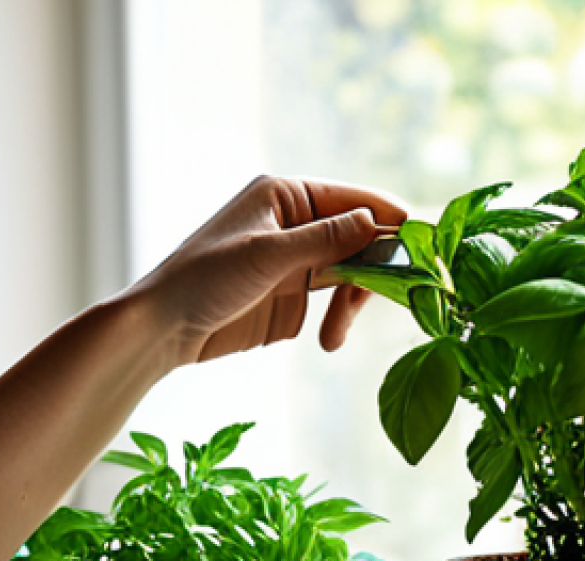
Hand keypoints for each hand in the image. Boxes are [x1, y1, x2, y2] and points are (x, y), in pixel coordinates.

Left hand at [130, 175, 406, 364]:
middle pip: (360, 240)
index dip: (388, 223)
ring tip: (334, 336)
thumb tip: (373, 221)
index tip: (418, 251)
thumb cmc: (203, 279)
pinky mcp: (294, 298)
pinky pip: (335, 303)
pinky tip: (329, 340)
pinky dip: (340, 321)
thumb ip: (323, 240)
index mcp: (287, 196)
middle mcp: (297, 224)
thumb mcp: (266, 255)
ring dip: (353, 305)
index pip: (355, 201)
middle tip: (382, 303)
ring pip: (352, 275)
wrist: (166, 329)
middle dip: (372, 273)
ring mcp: (297, 262)